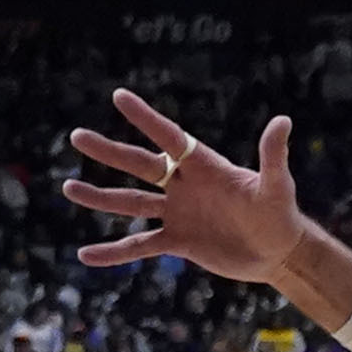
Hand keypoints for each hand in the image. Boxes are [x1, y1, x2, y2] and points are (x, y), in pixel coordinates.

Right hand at [64, 90, 307, 282]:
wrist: (278, 252)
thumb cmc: (280, 214)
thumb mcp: (276, 187)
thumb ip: (272, 157)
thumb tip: (283, 121)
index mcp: (204, 166)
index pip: (170, 137)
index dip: (146, 119)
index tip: (119, 96)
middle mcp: (184, 185)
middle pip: (140, 165)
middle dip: (109, 151)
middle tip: (77, 136)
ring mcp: (178, 213)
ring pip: (131, 203)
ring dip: (101, 197)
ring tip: (69, 187)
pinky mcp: (178, 242)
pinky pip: (140, 246)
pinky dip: (114, 252)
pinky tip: (86, 255)